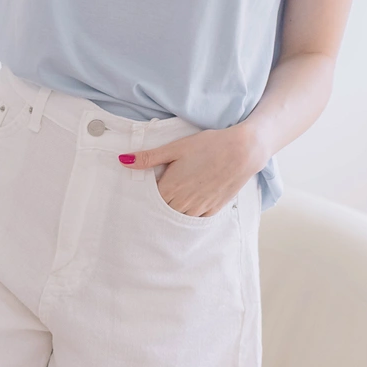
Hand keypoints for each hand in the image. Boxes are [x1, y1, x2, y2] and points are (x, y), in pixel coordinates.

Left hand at [122, 124, 261, 216]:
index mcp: (171, 187)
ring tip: (169, 205)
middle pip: (162, 213)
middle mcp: (184, 202)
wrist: (242, 151)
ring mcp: (200, 207)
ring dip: (172, 214)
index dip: (143, 199)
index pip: (149, 201)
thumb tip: (123, 160)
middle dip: (156, 209)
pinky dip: (189, 217)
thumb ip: (149, 157)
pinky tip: (187, 210)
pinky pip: (196, 220)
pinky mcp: (214, 208)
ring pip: (179, 219)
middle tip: (150, 204)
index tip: (138, 195)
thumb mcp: (176, 147)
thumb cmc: (208, 145)